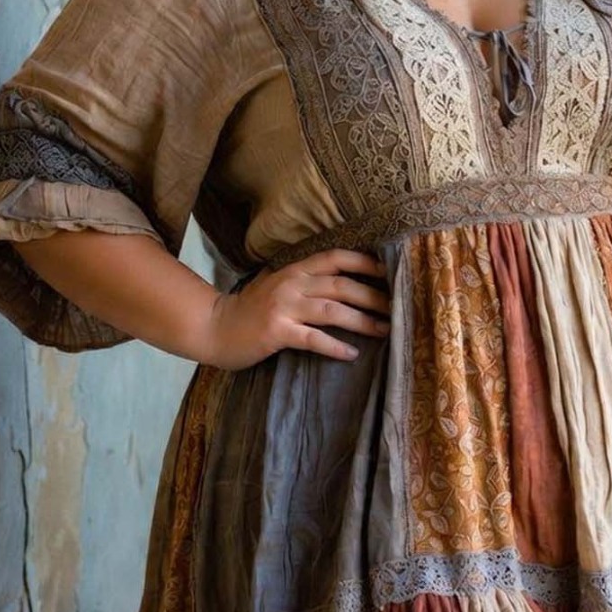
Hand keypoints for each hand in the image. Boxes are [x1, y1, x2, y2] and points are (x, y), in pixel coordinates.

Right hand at [205, 248, 391, 369]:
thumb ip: (304, 280)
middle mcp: (292, 284)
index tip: (389, 271)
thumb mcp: (277, 285)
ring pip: (333, 310)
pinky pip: (313, 339)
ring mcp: (284, 307)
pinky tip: (351, 353)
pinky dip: (334, 346)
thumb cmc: (250, 309)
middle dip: (374, 296)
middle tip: (397, 308)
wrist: (214, 327)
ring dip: (363, 321)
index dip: (365, 262)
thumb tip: (342, 281)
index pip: (336, 258)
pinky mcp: (277, 332)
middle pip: (342, 285)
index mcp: (295, 270)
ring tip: (385, 330)